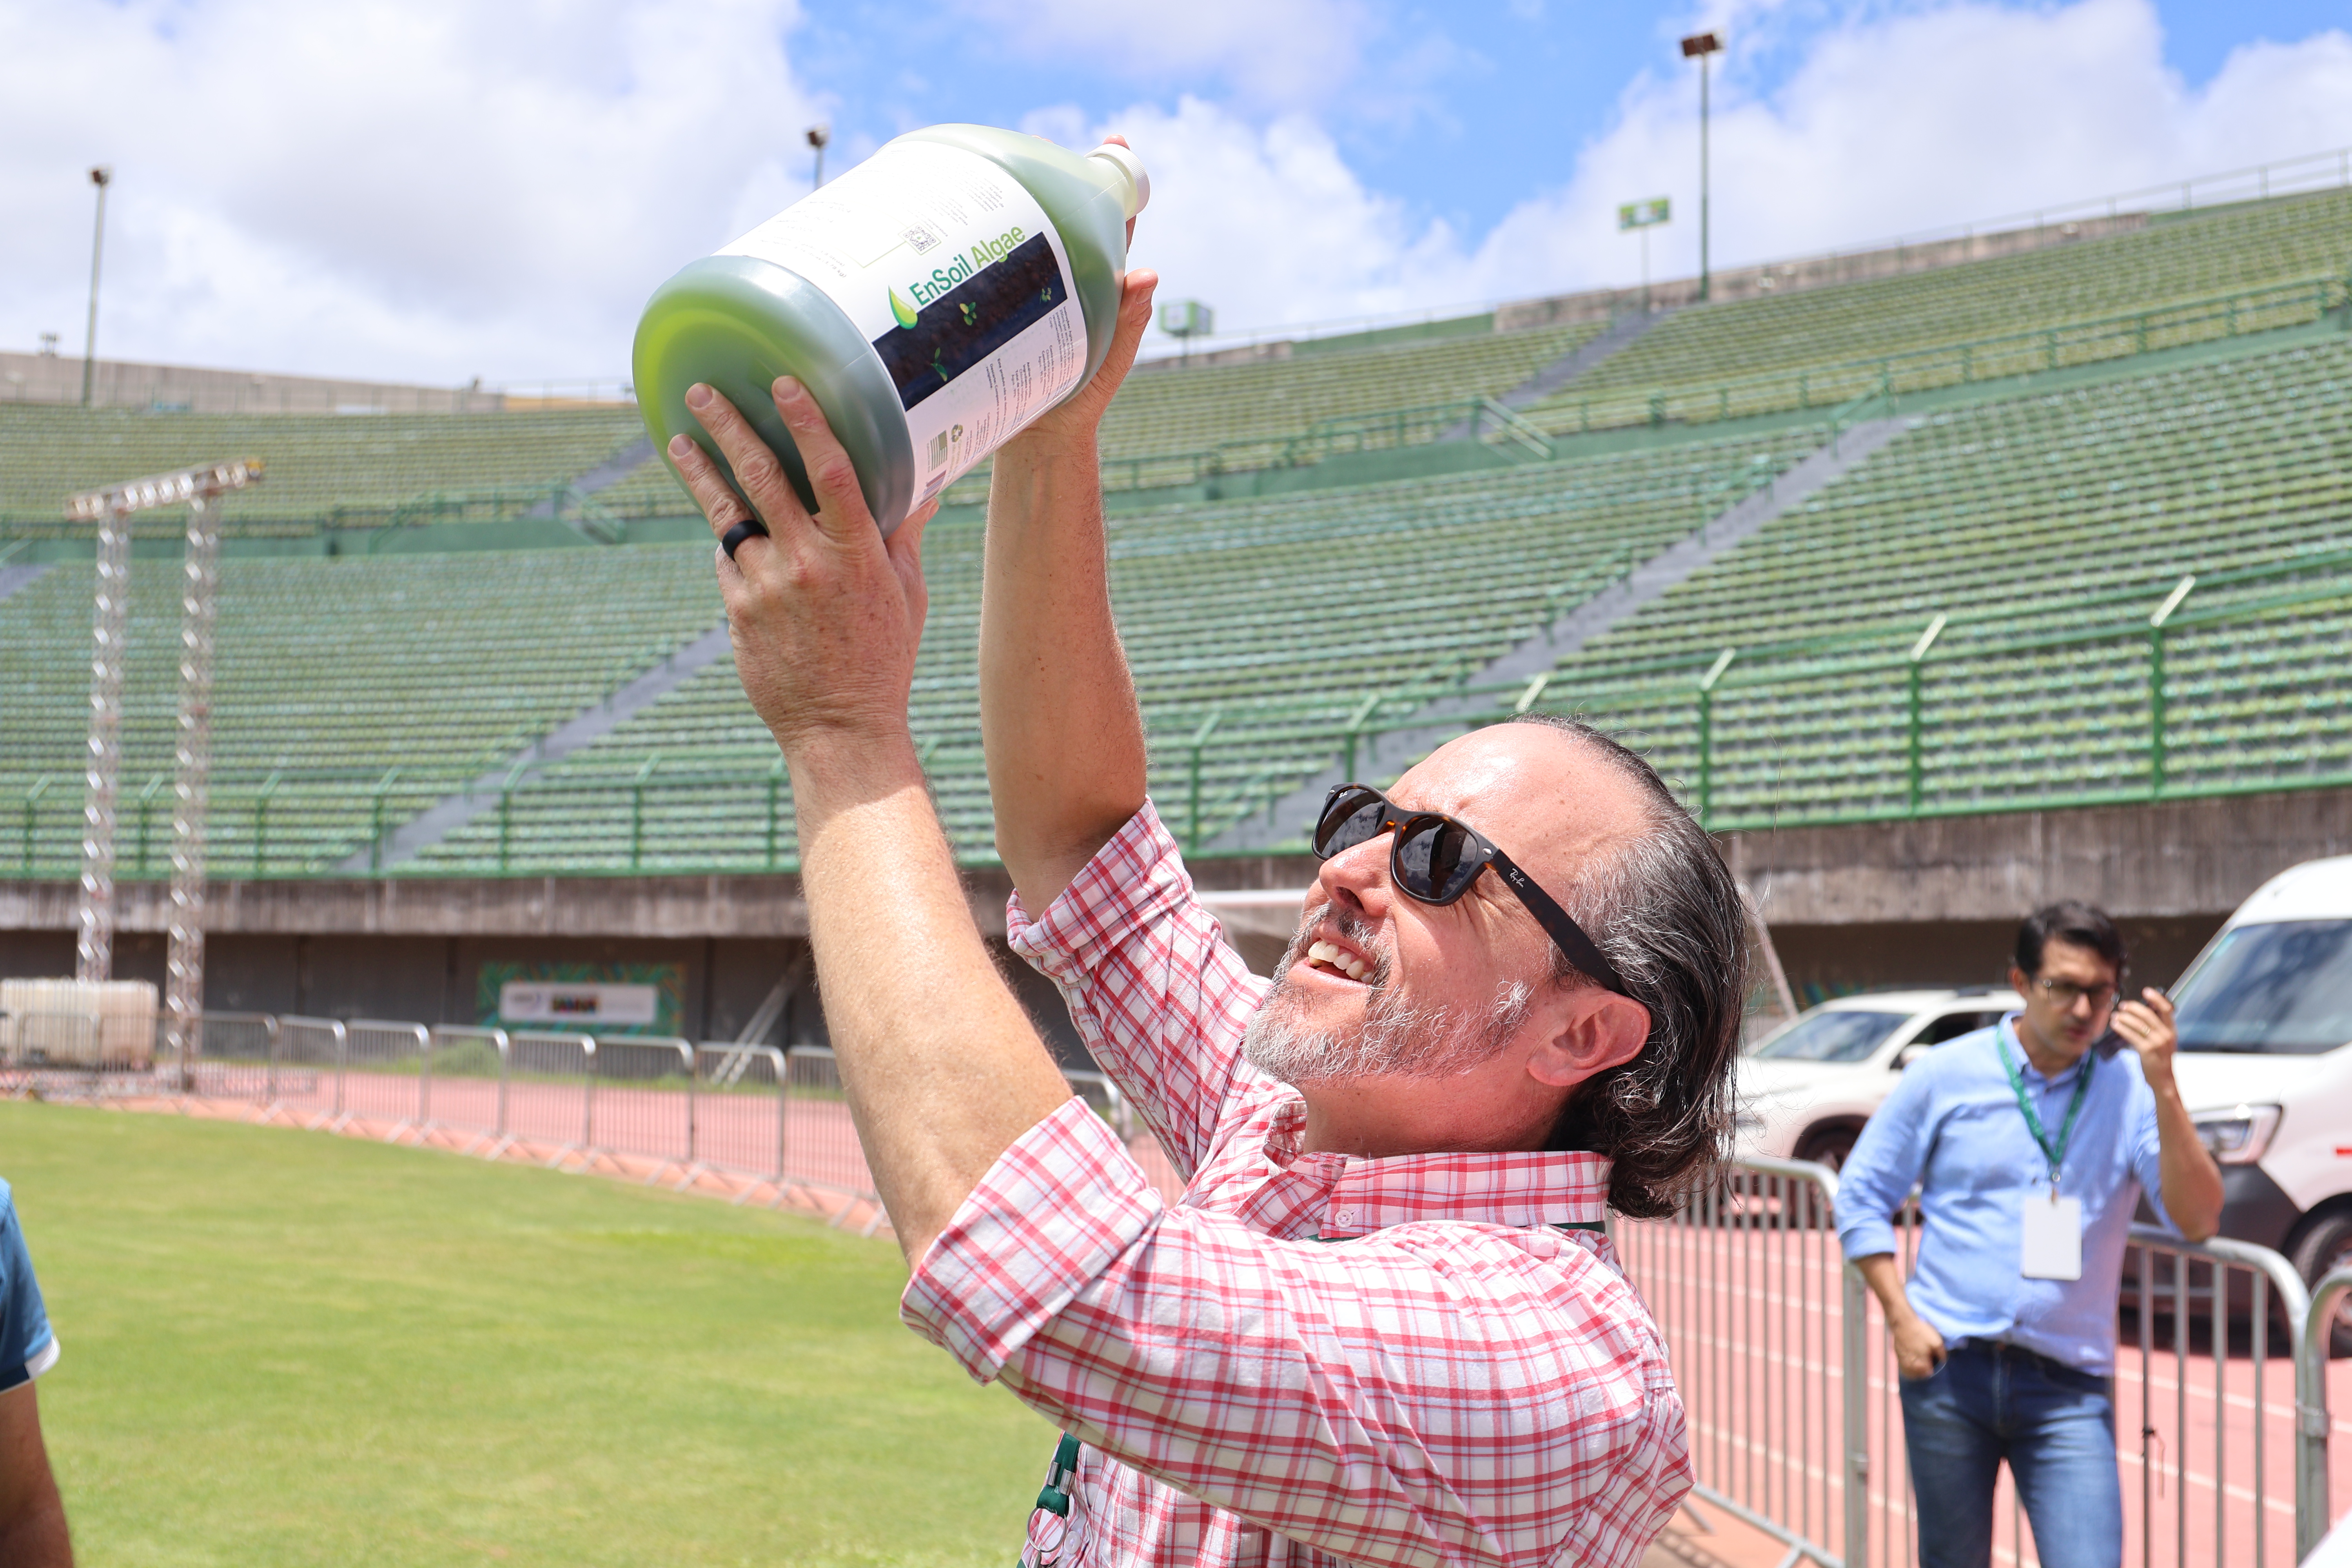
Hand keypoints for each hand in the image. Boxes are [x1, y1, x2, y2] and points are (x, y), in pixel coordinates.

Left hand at [668, 378, 936, 758]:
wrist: (842, 730)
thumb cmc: (882, 659)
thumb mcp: (905, 595)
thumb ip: (901, 536)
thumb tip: (922, 488)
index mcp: (858, 553)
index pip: (831, 470)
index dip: (807, 421)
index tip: (782, 383)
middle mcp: (809, 562)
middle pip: (762, 476)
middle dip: (729, 427)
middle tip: (702, 393)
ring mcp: (767, 587)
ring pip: (727, 514)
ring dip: (701, 473)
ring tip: (680, 442)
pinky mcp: (739, 612)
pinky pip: (726, 560)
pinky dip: (727, 540)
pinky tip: (723, 525)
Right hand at [1004, 134, 1156, 455]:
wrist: (1037, 438)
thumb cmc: (1082, 403)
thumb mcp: (1108, 362)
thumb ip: (1128, 322)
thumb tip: (1150, 275)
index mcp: (1101, 284)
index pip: (1116, 221)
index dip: (1115, 179)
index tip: (1115, 141)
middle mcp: (1067, 276)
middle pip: (1067, 213)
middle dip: (1056, 174)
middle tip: (1041, 144)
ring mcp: (1031, 287)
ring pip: (1028, 232)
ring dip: (1018, 198)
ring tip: (1002, 168)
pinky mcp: (1000, 304)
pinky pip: (994, 263)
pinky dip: (984, 238)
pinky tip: (963, 220)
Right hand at [1891, 1316, 1946, 1380]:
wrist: (1902, 1321)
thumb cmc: (1921, 1332)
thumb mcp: (1937, 1343)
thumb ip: (1942, 1356)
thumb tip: (1942, 1362)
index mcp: (1921, 1366)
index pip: (1930, 1375)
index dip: (1935, 1368)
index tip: (1936, 1361)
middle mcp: (1910, 1368)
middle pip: (1919, 1375)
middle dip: (1925, 1370)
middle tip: (1929, 1361)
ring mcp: (1902, 1362)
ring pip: (1910, 1372)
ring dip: (1916, 1370)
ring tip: (1921, 1361)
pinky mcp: (1897, 1355)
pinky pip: (1904, 1366)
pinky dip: (1909, 1365)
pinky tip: (1913, 1358)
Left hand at [2111, 987, 2178, 1085]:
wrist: (2163, 1078)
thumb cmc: (2160, 1058)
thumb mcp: (2164, 1041)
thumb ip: (2157, 1027)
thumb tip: (2141, 1011)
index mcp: (2171, 1030)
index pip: (2167, 1009)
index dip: (2157, 998)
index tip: (2146, 990)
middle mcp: (2166, 1035)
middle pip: (2148, 1014)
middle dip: (2133, 1007)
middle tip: (2122, 1005)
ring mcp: (2157, 1043)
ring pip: (2137, 1023)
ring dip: (2123, 1017)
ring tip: (2115, 1016)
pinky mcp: (2146, 1050)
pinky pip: (2131, 1034)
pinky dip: (2121, 1027)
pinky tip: (2114, 1024)